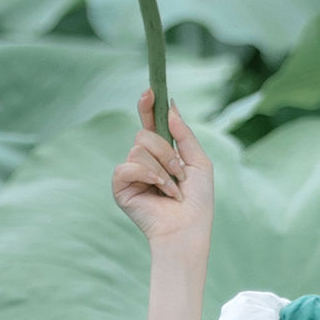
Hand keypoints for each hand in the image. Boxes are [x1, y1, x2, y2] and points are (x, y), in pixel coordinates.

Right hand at [112, 94, 213, 258]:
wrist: (188, 229)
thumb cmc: (197, 201)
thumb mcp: (199, 161)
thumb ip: (184, 134)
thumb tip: (170, 105)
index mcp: (161, 153)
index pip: (150, 123)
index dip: (147, 106)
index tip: (150, 91)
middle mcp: (143, 161)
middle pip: (144, 134)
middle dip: (166, 151)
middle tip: (180, 173)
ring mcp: (131, 174)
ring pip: (138, 149)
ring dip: (162, 168)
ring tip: (172, 189)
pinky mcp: (121, 188)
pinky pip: (126, 167)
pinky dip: (148, 176)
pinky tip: (159, 192)